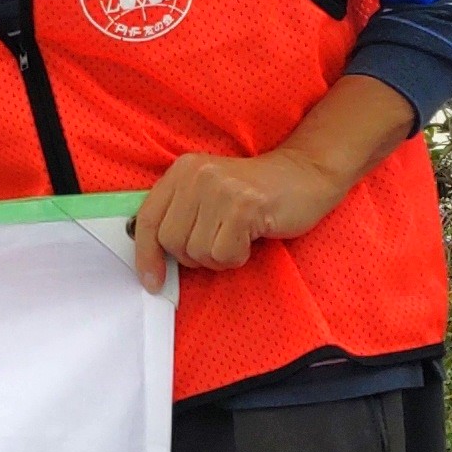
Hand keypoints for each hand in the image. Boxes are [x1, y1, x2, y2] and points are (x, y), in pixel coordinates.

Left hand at [127, 146, 346, 293]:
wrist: (306, 174)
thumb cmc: (255, 194)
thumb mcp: (207, 195)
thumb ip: (179, 217)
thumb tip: (151, 263)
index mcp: (182, 170)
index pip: (146, 219)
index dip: (145, 255)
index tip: (152, 281)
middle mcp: (196, 175)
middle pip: (170, 241)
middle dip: (194, 255)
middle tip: (220, 242)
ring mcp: (221, 189)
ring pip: (197, 251)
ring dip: (219, 257)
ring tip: (239, 235)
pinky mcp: (245, 206)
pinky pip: (224, 254)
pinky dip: (238, 257)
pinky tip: (251, 237)